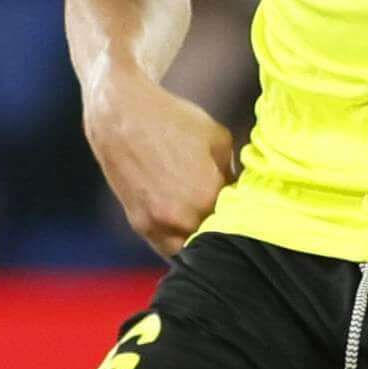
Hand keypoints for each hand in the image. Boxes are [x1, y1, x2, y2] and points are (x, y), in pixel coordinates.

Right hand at [84, 66, 237, 256]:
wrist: (121, 117)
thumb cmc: (174, 122)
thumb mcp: (219, 140)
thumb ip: (234, 173)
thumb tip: (242, 194)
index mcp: (207, 198)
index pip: (240, 220)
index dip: (245, 210)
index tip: (246, 201)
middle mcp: (182, 219)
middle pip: (216, 239)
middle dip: (225, 227)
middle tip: (227, 209)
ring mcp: (158, 226)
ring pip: (192, 251)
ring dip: (202, 239)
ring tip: (206, 217)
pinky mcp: (141, 226)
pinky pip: (168, 247)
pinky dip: (180, 240)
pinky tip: (187, 222)